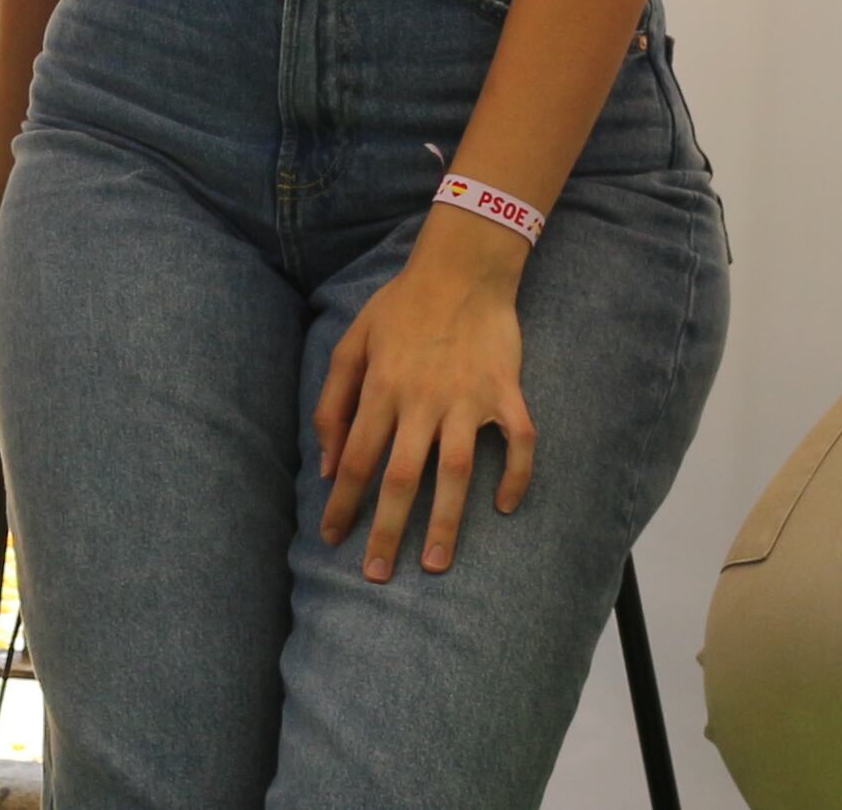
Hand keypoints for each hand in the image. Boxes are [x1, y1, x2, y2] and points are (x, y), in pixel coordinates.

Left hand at [312, 223, 534, 581]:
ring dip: (445, 522)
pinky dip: (515, 476)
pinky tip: (505, 506)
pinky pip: (517, 441)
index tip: (331, 539)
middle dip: (387, 530)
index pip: (354, 458)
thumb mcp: (353, 341)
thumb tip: (324, 461)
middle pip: (402, 477)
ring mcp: (467, 397)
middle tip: (376, 576)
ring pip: (455, 472)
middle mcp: (422, 399)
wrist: (463, 265)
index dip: (341, 503)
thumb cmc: (402, 305)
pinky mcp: (505, 391)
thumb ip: (333, 400)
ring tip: (435, 564)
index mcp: (382, 388)